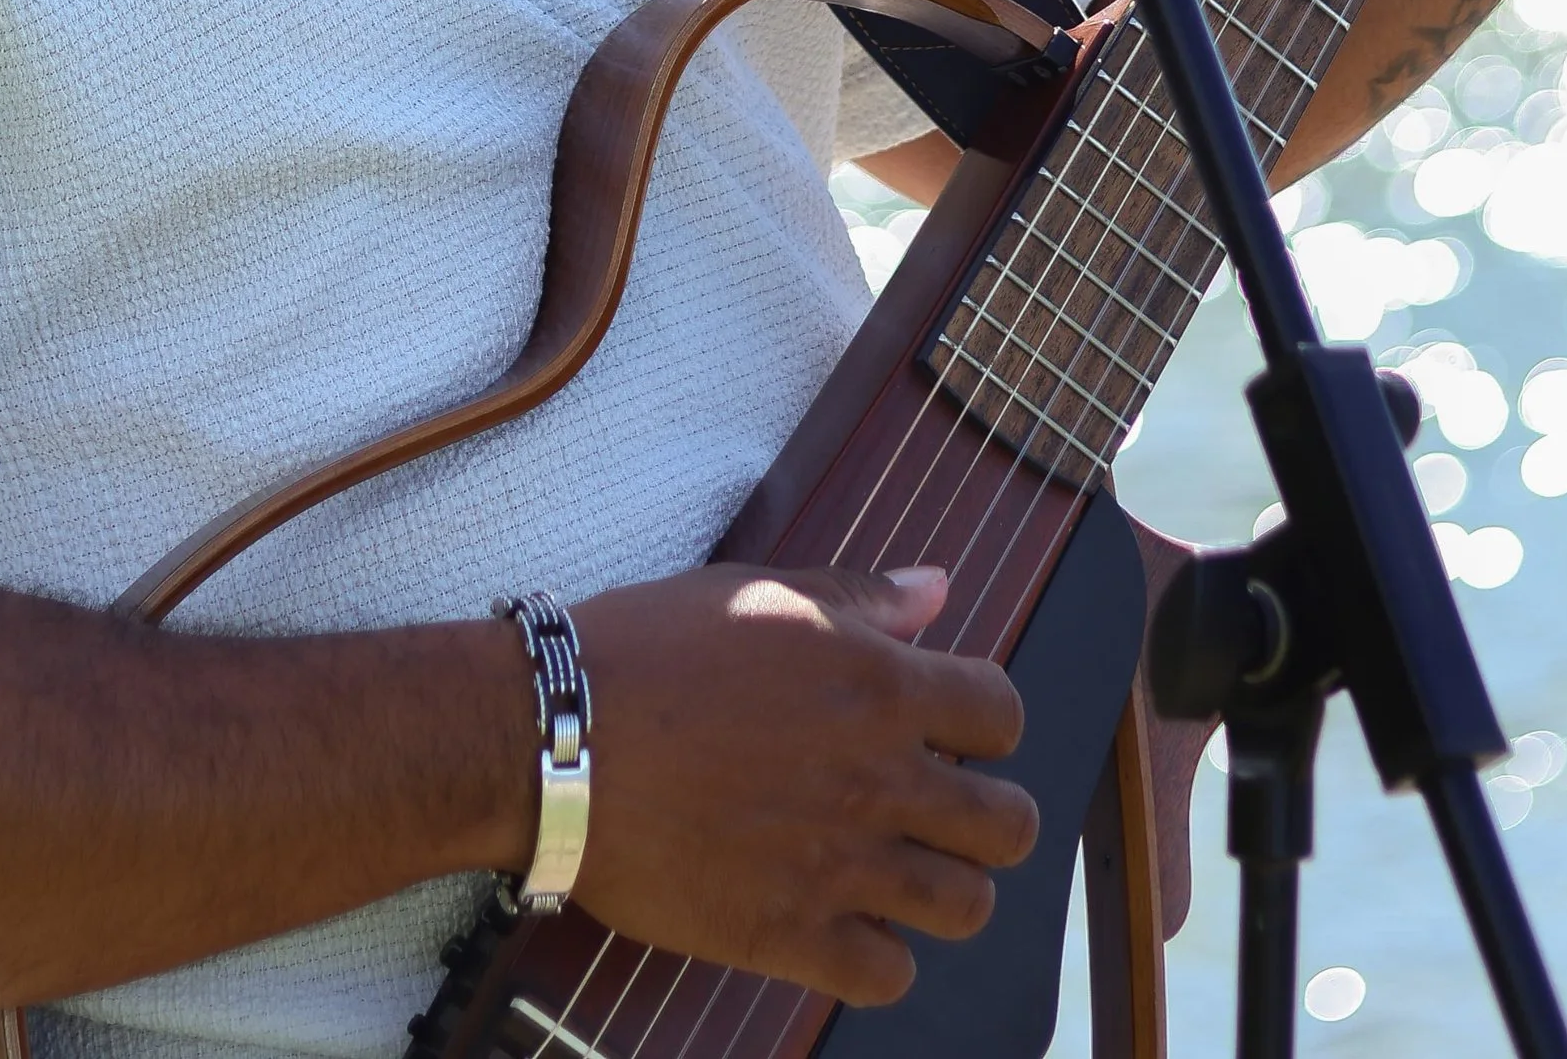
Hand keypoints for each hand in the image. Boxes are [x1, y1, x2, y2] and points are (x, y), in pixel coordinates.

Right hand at [567, 563, 1035, 1005]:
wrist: (559, 739)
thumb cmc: (652, 649)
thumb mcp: (761, 594)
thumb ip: (861, 598)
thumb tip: (937, 591)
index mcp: (879, 686)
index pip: (1002, 714)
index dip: (986, 723)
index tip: (952, 731)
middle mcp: (877, 779)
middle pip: (1008, 825)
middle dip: (991, 817)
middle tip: (942, 812)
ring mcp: (838, 864)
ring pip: (966, 907)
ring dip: (947, 890)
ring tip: (904, 873)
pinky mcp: (786, 934)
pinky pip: (886, 976)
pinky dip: (880, 958)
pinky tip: (847, 926)